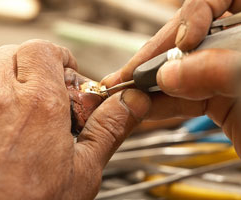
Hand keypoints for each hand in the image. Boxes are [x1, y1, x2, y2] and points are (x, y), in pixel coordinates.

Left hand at [0, 40, 149, 199]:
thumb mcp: (84, 169)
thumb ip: (109, 128)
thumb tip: (133, 101)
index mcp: (39, 105)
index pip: (42, 51)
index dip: (55, 56)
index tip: (63, 70)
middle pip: (11, 54)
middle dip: (28, 64)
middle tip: (39, 86)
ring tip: (4, 97)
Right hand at [102, 0, 240, 154]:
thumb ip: (221, 72)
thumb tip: (173, 71)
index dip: (197, 12)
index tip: (183, 39)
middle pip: (193, 36)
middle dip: (161, 54)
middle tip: (137, 70)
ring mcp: (229, 72)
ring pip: (183, 68)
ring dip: (153, 82)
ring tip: (129, 89)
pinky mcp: (217, 96)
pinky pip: (184, 94)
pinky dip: (163, 102)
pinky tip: (145, 105)